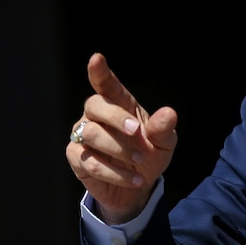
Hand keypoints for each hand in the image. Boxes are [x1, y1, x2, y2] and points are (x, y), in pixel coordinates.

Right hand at [66, 52, 177, 223]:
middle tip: (137, 133)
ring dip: (119, 150)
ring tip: (140, 161)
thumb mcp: (164, 143)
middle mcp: (96, 115)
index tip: (96, 58)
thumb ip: (163, 129)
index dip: (100, 72)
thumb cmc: (150, 154)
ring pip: (92, 135)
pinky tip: (135, 179)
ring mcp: (83, 134)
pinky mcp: (76, 157)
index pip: (107, 84)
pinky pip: (90, 162)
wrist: (138, 186)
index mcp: (119, 104)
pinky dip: (115, 173)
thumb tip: (169, 113)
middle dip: (116, 118)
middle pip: (95, 105)